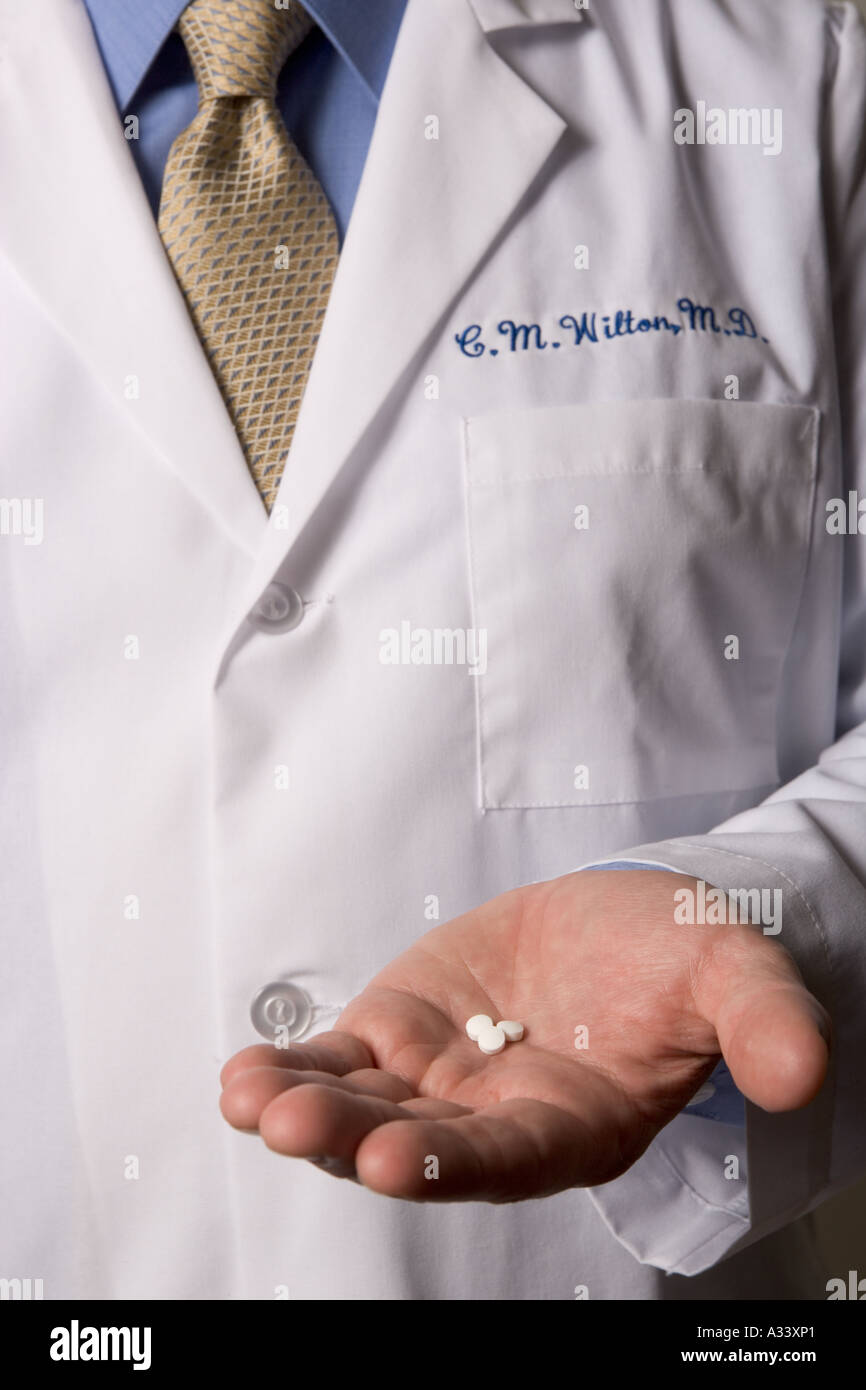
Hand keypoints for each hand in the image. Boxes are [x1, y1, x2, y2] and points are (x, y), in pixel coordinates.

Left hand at [220, 870, 829, 1200]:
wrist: (619, 918)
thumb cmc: (677, 954)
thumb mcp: (730, 972)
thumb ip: (762, 1022)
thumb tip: (801, 1071)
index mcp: (576, 1124)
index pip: (513, 1157)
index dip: (456, 1164)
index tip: (399, 1159)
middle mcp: (496, 1121)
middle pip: (417, 1144)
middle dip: (353, 1141)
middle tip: (294, 1128)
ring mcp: (439, 1082)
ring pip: (362, 1107)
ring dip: (304, 1108)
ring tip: (251, 1097)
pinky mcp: (399, 1033)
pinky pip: (338, 1060)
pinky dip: (294, 1066)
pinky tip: (245, 1073)